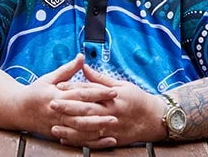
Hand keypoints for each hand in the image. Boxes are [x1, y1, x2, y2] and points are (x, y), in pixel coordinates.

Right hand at [16, 54, 116, 140]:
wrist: (18, 109)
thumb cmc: (35, 92)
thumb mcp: (49, 78)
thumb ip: (68, 69)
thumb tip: (81, 57)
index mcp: (57, 94)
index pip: (81, 93)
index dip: (98, 92)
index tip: (113, 91)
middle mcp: (58, 110)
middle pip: (82, 112)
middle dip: (100, 112)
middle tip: (117, 111)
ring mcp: (57, 124)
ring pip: (80, 128)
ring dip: (97, 128)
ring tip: (112, 126)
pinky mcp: (57, 134)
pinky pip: (76, 139)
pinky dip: (90, 141)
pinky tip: (103, 140)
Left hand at [50, 64, 165, 147]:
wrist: (155, 119)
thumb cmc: (138, 99)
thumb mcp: (122, 85)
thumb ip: (100, 78)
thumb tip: (83, 66)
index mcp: (112, 98)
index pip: (90, 92)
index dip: (73, 89)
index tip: (59, 87)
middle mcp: (111, 113)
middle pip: (86, 110)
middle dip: (68, 107)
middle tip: (52, 104)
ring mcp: (111, 128)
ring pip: (88, 129)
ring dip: (70, 128)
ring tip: (54, 126)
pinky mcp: (113, 139)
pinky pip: (93, 142)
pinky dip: (79, 142)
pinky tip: (67, 140)